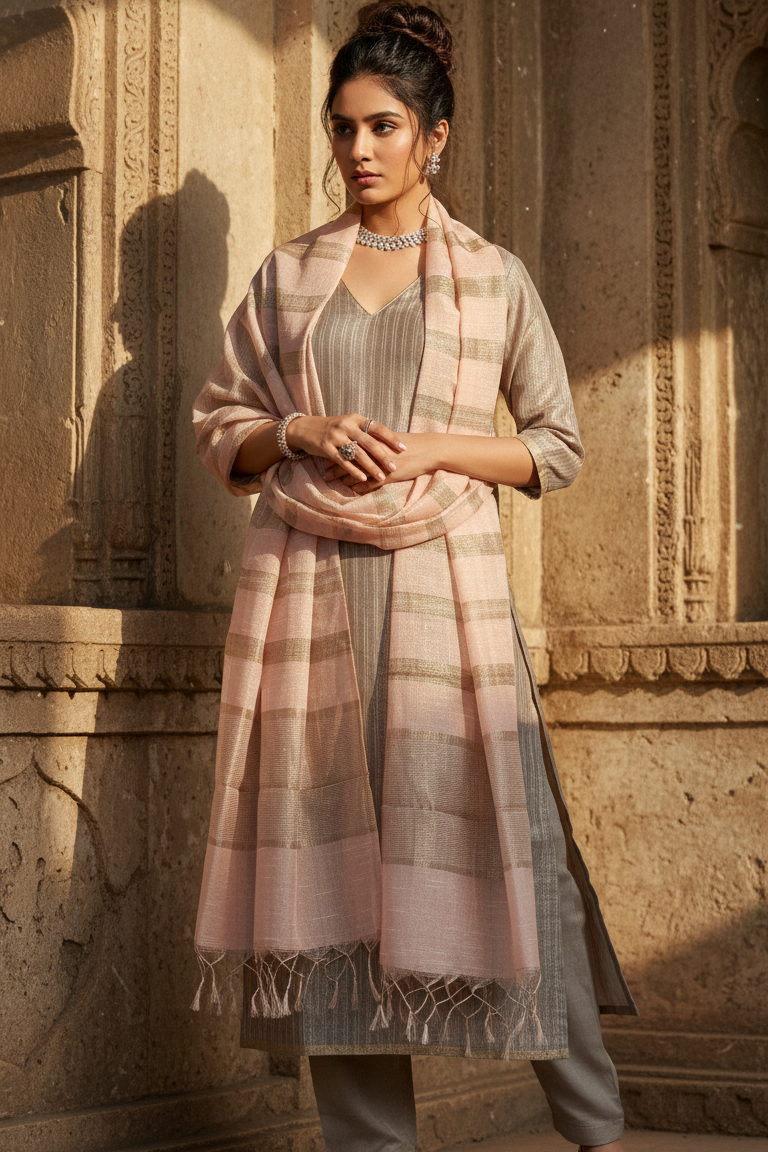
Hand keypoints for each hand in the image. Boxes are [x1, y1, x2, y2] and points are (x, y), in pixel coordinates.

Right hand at [286, 413, 405, 483]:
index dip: (391, 438)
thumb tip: (388, 443)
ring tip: (381, 477)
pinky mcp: (326, 447)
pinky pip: (342, 461)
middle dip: (383, 456)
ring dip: (370, 466)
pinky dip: (354, 471)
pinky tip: (363, 479)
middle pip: (369, 442)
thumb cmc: (333, 429)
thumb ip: (365, 432)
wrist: (306, 428)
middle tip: (394, 467)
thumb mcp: (349, 425)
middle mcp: (346, 425)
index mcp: (356, 419)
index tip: (403, 448)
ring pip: (357, 453)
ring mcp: (335, 436)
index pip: (377, 428)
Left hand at [324, 431, 442, 492]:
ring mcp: (379, 465)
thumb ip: (376, 441)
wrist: (427, 450)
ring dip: (343, 479)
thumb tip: (365, 443)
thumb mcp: (391, 440)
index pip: (349, 446)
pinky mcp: (387, 476)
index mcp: (373, 440)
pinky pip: (369, 484)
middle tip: (324, 472)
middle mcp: (373, 452)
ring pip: (355, 473)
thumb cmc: (410, 445)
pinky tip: (351, 491)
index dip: (337, 452)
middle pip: (348, 459)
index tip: (327, 456)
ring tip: (332, 482)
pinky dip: (358, 488)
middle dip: (334, 466)